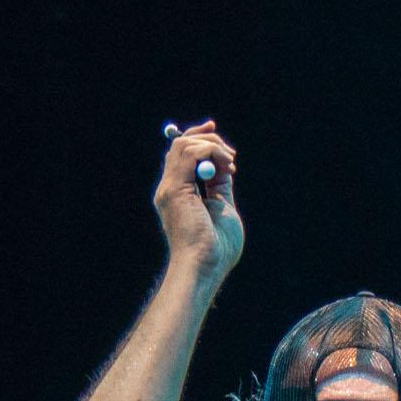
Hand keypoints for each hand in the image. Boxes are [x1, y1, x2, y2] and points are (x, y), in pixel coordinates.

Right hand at [156, 120, 244, 278]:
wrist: (205, 267)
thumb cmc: (217, 249)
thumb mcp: (223, 207)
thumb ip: (220, 184)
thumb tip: (224, 164)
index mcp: (178, 194)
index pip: (182, 157)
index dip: (198, 140)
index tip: (215, 133)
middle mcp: (169, 189)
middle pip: (180, 146)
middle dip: (207, 139)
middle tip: (231, 153)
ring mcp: (169, 189)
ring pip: (184, 145)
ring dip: (211, 145)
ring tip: (230, 162)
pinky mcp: (175, 190)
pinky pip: (189, 154)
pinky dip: (210, 151)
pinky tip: (226, 165)